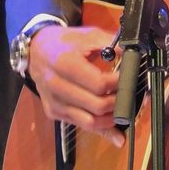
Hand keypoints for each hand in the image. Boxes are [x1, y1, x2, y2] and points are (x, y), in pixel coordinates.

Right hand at [27, 24, 124, 147]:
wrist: (36, 51)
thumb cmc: (64, 42)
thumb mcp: (88, 35)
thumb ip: (111, 44)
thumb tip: (133, 55)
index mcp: (64, 63)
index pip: (99, 84)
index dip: (119, 83)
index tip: (131, 78)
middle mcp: (56, 86)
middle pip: (97, 105)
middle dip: (120, 102)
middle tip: (132, 94)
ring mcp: (54, 103)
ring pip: (91, 121)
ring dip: (113, 118)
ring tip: (127, 109)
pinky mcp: (54, 112)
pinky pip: (82, 125)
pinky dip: (102, 129)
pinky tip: (118, 134)